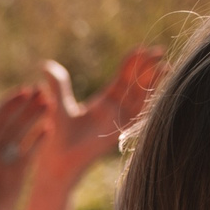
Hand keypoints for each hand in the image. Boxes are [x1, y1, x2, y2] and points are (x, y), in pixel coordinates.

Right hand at [0, 85, 54, 209]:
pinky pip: (30, 150)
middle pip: (7, 120)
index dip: (8, 103)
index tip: (21, 92)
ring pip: (19, 131)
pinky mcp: (12, 174)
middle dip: (24, 103)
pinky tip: (51, 128)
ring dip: (35, 115)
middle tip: (38, 90)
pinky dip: (40, 138)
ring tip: (49, 103)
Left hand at [38, 47, 162, 178]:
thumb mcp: (59, 105)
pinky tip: (156, 88)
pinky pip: (139, 114)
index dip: (133, 64)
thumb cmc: (56, 137)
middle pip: (137, 85)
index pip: (123, 78)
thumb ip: (58, 85)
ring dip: (154, 82)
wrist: (57, 161)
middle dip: (148, 68)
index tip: (142, 48)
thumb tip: (44, 64)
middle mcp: (116, 110)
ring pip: (142, 97)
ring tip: (165, 65)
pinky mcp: (121, 131)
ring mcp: (119, 120)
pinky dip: (149, 101)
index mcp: (104, 102)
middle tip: (159, 50)